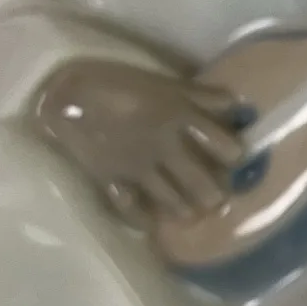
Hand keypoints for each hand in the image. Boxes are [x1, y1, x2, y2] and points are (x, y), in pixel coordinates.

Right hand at [33, 58, 248, 226]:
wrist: (68, 92)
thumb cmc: (120, 82)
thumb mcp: (167, 83)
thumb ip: (202, 96)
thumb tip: (237, 105)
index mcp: (181, 118)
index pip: (224, 146)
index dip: (234, 156)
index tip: (235, 160)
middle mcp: (166, 146)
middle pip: (202, 183)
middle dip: (213, 194)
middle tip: (215, 198)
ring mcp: (139, 167)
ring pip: (173, 200)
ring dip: (184, 209)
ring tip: (189, 213)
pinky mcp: (112, 180)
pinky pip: (132, 208)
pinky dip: (143, 219)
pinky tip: (151, 224)